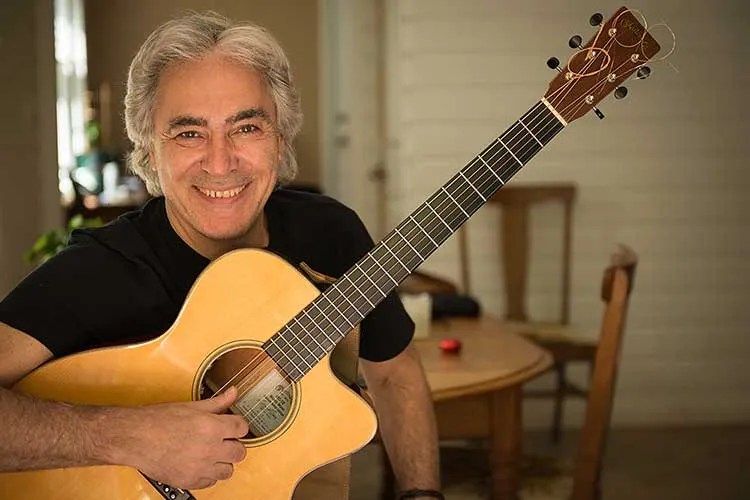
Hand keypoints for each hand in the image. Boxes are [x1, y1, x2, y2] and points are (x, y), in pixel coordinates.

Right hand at [114, 386, 248, 489]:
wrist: (134, 438)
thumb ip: (217, 402)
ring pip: (228, 471)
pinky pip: (211, 482)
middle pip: (240, 452)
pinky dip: (208, 475)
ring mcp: (200, 467)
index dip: (238, 426)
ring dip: (223, 462)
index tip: (233, 426)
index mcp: (212, 427)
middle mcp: (209, 449)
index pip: (242, 428)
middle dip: (233, 445)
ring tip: (211, 454)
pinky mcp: (190, 481)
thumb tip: (233, 393)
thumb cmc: (158, 421)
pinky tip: (200, 464)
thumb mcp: (191, 406)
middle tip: (224, 440)